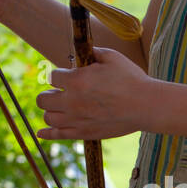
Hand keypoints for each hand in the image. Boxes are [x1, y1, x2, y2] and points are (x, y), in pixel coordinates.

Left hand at [36, 48, 157, 140]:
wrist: (145, 106)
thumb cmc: (130, 79)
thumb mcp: (112, 57)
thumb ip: (93, 52)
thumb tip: (84, 51)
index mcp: (76, 80)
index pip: (52, 76)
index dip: (60, 75)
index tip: (68, 76)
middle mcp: (72, 101)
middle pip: (43, 99)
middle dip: (50, 93)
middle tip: (60, 92)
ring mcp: (76, 119)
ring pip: (48, 117)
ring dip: (51, 110)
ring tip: (60, 107)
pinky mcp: (84, 133)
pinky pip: (57, 135)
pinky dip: (46, 133)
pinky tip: (41, 132)